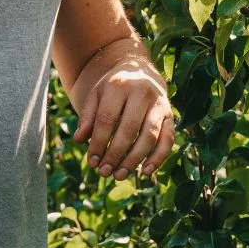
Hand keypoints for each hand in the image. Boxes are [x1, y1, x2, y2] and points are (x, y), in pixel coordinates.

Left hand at [74, 56, 175, 180]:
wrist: (141, 72)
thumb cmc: (114, 90)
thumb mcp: (97, 96)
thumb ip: (87, 117)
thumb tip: (78, 140)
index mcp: (119, 85)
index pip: (107, 119)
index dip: (98, 143)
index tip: (92, 162)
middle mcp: (142, 92)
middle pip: (128, 129)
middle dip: (115, 154)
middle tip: (104, 172)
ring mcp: (159, 104)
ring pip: (149, 136)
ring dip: (134, 159)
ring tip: (119, 175)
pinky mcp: (170, 115)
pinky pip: (168, 139)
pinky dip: (158, 158)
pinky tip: (145, 172)